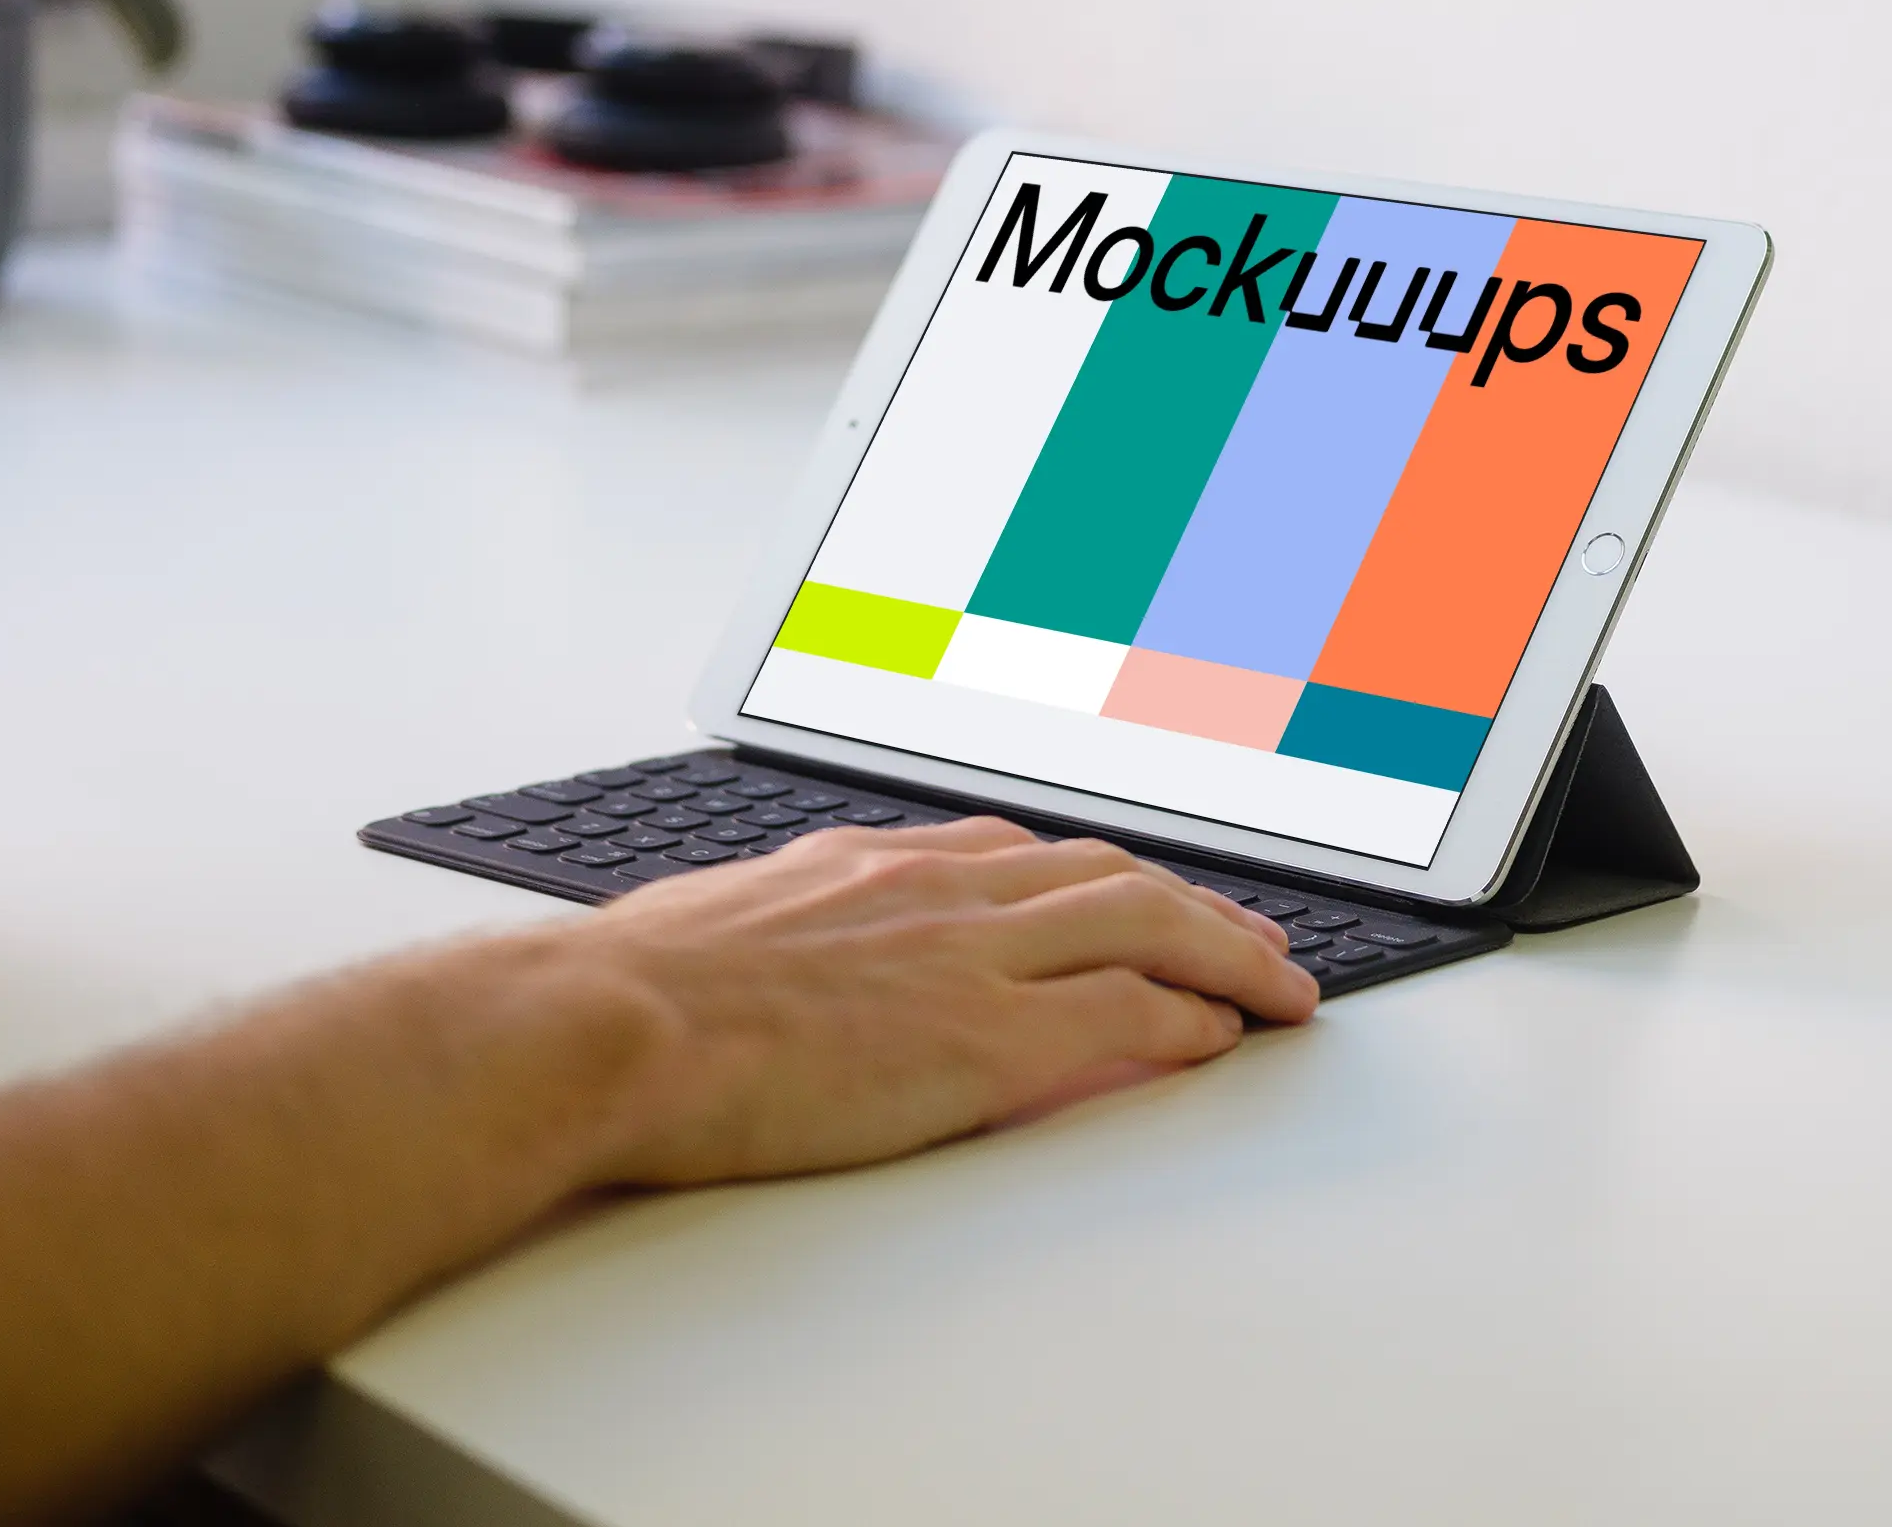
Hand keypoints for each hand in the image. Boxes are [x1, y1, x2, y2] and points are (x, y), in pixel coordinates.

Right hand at [555, 819, 1316, 1187]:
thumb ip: (780, 926)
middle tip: (1250, 934)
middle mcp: (935, 889)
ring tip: (1278, 984)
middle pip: (1105, 875)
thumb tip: (781, 951)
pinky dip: (1188, 1019)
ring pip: (1143, 924)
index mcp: (870, 862)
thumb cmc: (634, 993)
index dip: (1091, 874)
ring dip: (1226, 952)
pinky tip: (1221, 1036)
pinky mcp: (984, 1040)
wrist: (612, 1023)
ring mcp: (968, 958)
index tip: (1127, 891)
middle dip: (1192, 903)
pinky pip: (1125, 1015)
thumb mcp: (716, 923)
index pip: (1015, 851)